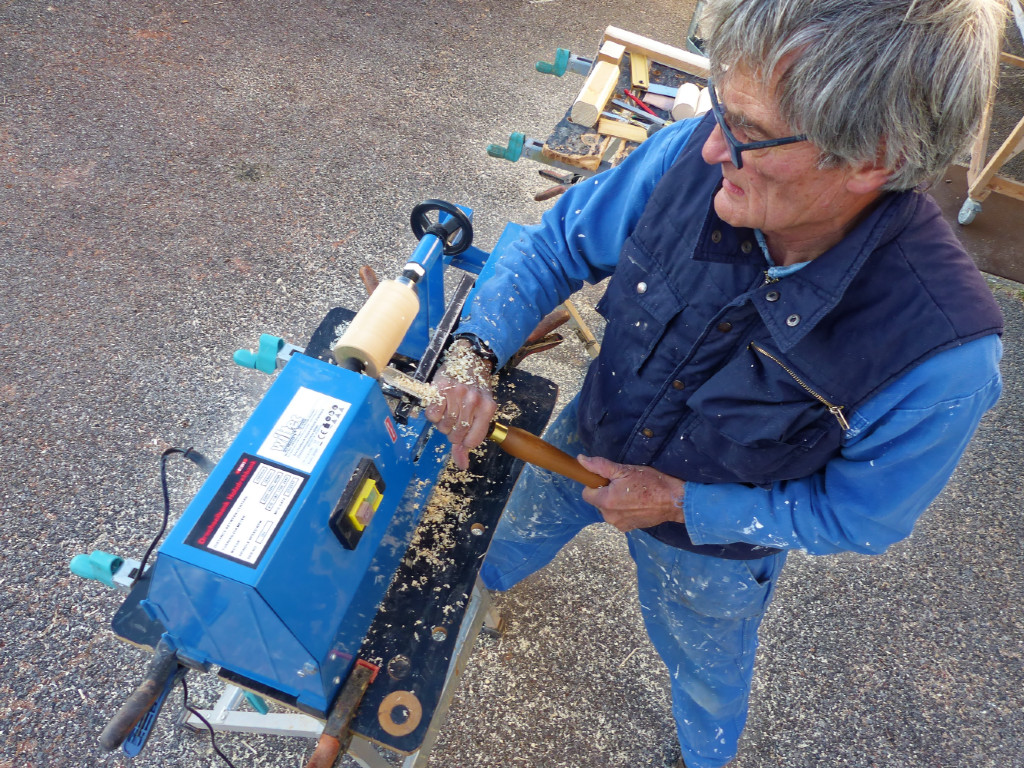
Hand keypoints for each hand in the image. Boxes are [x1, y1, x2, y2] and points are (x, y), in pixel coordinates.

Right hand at [425, 341, 497, 469]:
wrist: (468, 359)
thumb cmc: (475, 388)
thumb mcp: (481, 412)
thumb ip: (469, 440)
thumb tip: (462, 466)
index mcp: (488, 408)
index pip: (473, 441)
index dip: (464, 441)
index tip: (463, 432)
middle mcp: (474, 401)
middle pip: (456, 435)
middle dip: (452, 432)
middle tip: (454, 418)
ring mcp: (457, 394)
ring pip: (443, 426)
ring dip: (442, 423)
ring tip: (447, 411)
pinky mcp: (441, 388)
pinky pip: (432, 415)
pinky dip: (433, 414)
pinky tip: (439, 405)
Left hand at [578, 455, 685, 531]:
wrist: (673, 501)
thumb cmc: (650, 483)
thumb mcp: (625, 470)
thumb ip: (600, 466)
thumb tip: (581, 459)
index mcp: (605, 501)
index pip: (586, 494)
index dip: (595, 485)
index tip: (608, 480)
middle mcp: (609, 517)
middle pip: (598, 502)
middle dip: (607, 493)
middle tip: (624, 485)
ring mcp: (619, 524)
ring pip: (609, 510)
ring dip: (615, 502)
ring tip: (633, 494)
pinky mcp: (629, 528)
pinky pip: (619, 517)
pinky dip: (624, 510)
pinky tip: (637, 503)